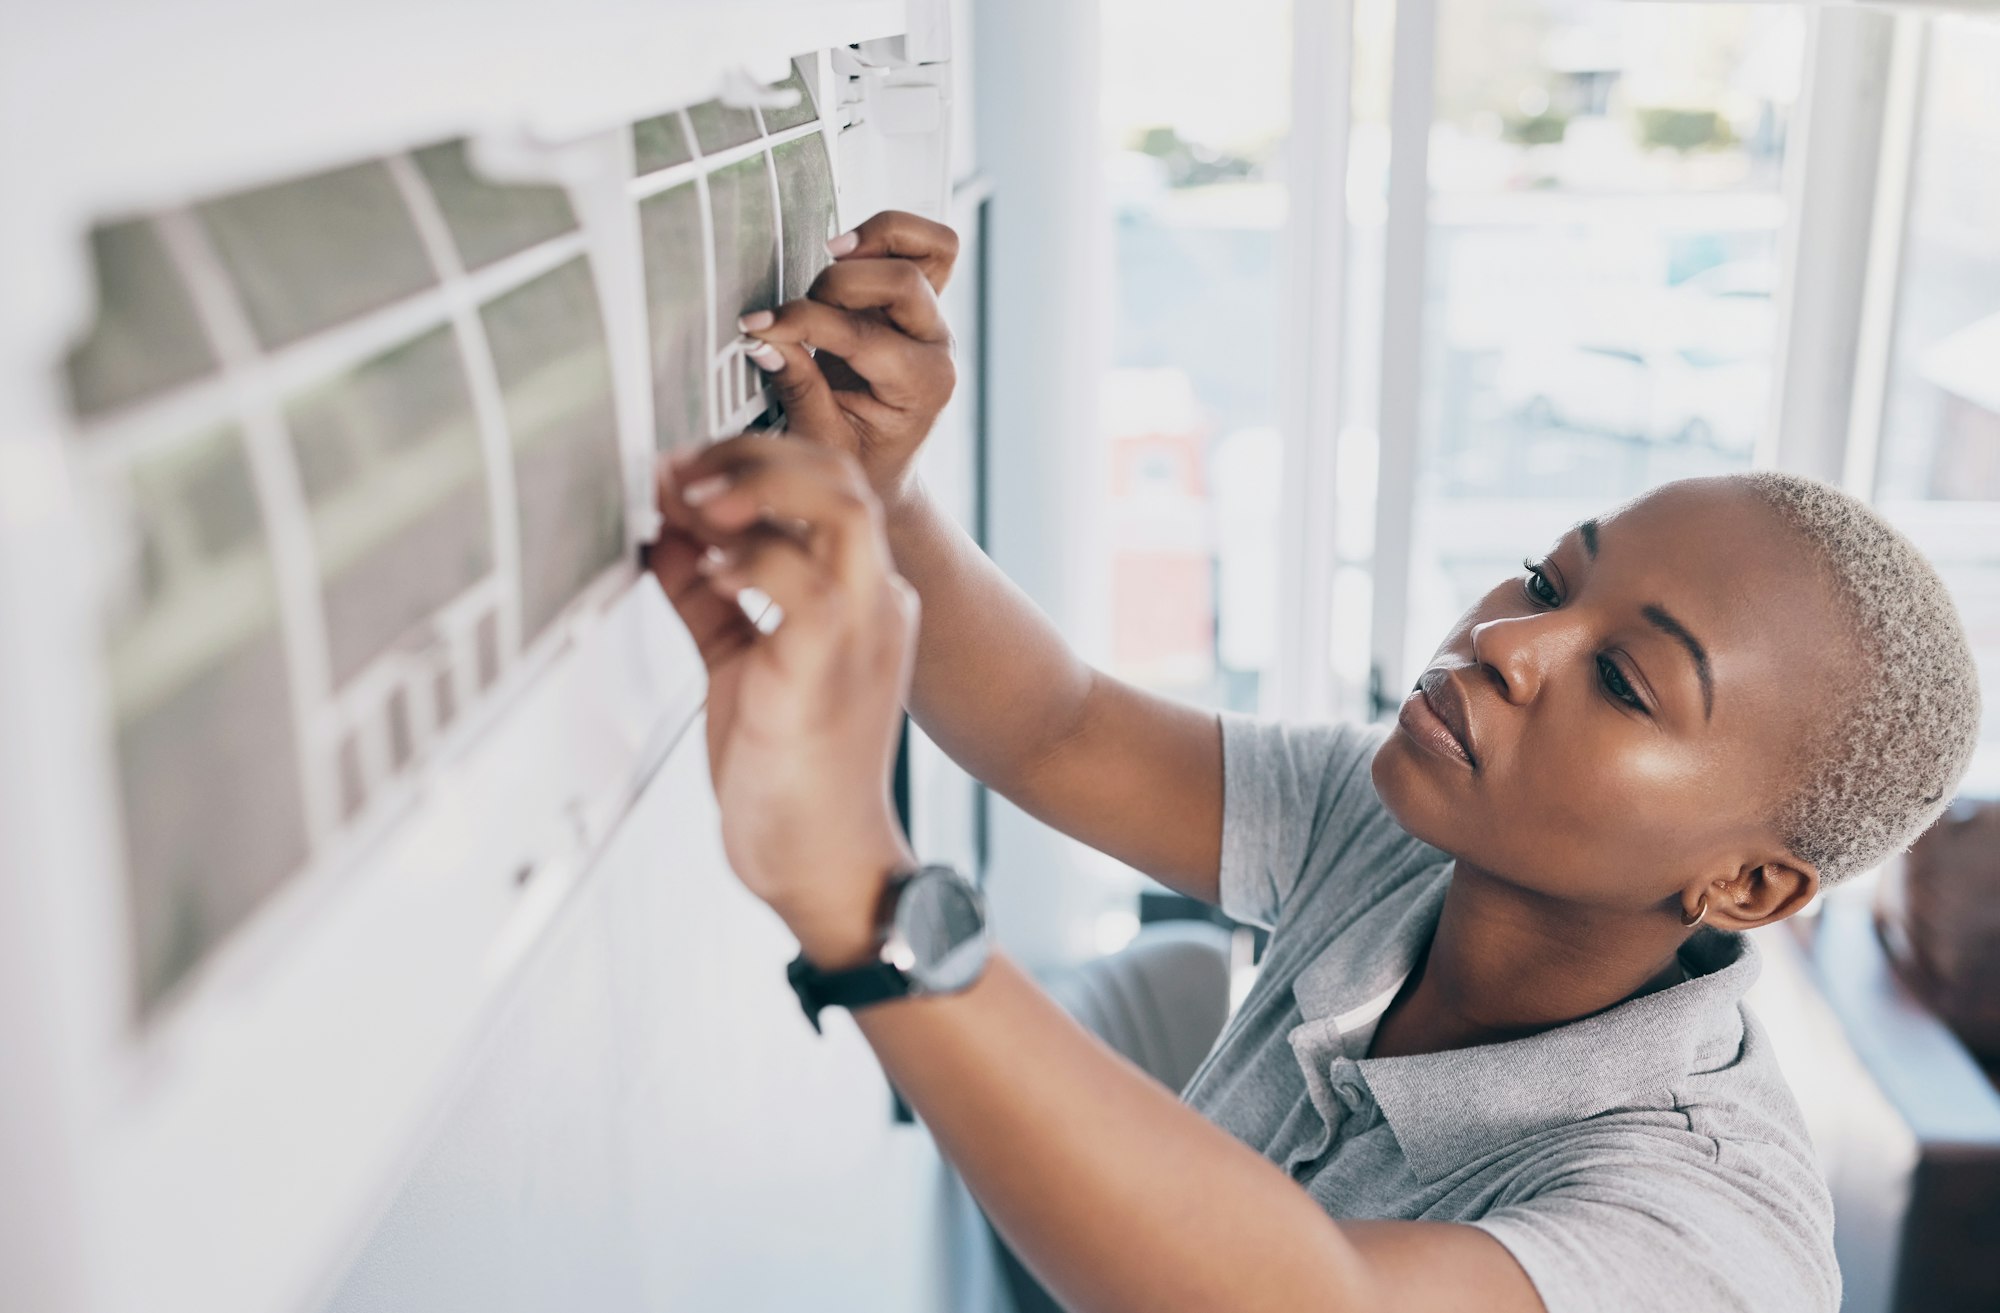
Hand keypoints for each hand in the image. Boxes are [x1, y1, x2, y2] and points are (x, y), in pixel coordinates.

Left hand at [649, 436, 919, 964]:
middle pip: (839, 476)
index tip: (682, 467)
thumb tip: (660, 535)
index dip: (752, 458)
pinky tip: (703, 569)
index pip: (828, 486)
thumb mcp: (740, 664)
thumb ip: (709, 598)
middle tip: (679, 471)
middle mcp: (877, 603)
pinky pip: (804, 582)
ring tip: (689, 500)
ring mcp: (862, 632)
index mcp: (863, 597)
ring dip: (755, 487)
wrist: (823, 865)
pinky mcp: (828, 669)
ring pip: (838, 507)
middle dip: (751, 454)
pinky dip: (748, 559)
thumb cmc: (790, 774)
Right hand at [737, 211, 958, 507]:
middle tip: (800, 309)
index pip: (861, 335)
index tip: (758, 326)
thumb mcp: (821, 437)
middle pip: (902, 282)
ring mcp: (934, 319)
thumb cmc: (858, 459)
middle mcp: (937, 347)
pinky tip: (848, 249)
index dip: (802, 323)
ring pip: (932, 249)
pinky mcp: (922, 301)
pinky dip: (891, 235)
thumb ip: (796, 386)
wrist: (886, 468)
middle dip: (837, 286)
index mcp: (922, 387)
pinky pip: (929, 248)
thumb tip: (763, 338)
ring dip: (876, 240)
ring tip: (832, 253)